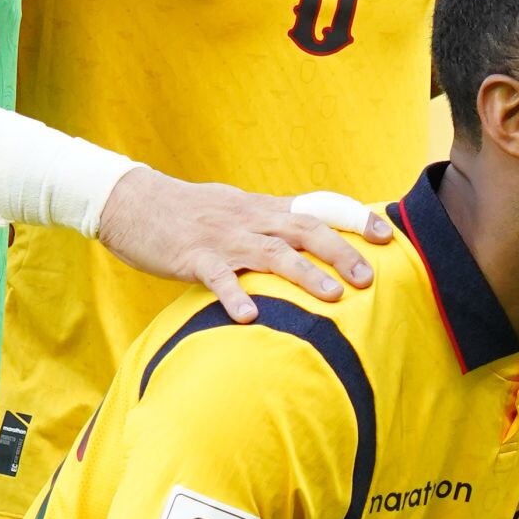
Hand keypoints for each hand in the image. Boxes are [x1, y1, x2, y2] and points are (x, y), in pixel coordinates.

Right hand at [96, 172, 391, 321]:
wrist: (132, 201)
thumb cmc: (190, 212)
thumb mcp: (238, 209)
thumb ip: (273, 222)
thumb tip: (310, 233)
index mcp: (263, 208)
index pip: (318, 208)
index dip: (354, 220)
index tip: (387, 235)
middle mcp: (250, 220)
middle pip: (304, 230)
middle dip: (340, 253)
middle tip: (368, 278)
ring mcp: (223, 238)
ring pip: (271, 254)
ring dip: (305, 276)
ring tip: (333, 299)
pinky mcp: (193, 257)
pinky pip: (218, 278)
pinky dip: (235, 296)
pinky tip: (251, 317)